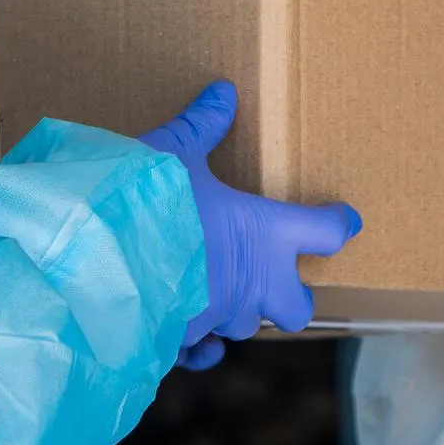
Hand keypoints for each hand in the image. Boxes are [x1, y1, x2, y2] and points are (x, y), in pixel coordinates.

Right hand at [139, 82, 361, 371]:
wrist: (97, 262)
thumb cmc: (146, 201)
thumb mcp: (174, 154)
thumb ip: (201, 127)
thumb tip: (222, 92)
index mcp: (266, 234)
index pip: (325, 232)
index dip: (338, 224)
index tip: (346, 219)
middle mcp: (254, 283)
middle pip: (298, 307)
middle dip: (293, 297)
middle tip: (279, 281)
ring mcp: (219, 316)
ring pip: (244, 325)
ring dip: (236, 310)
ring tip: (216, 289)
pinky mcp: (182, 340)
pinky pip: (201, 352)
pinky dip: (200, 346)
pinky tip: (191, 336)